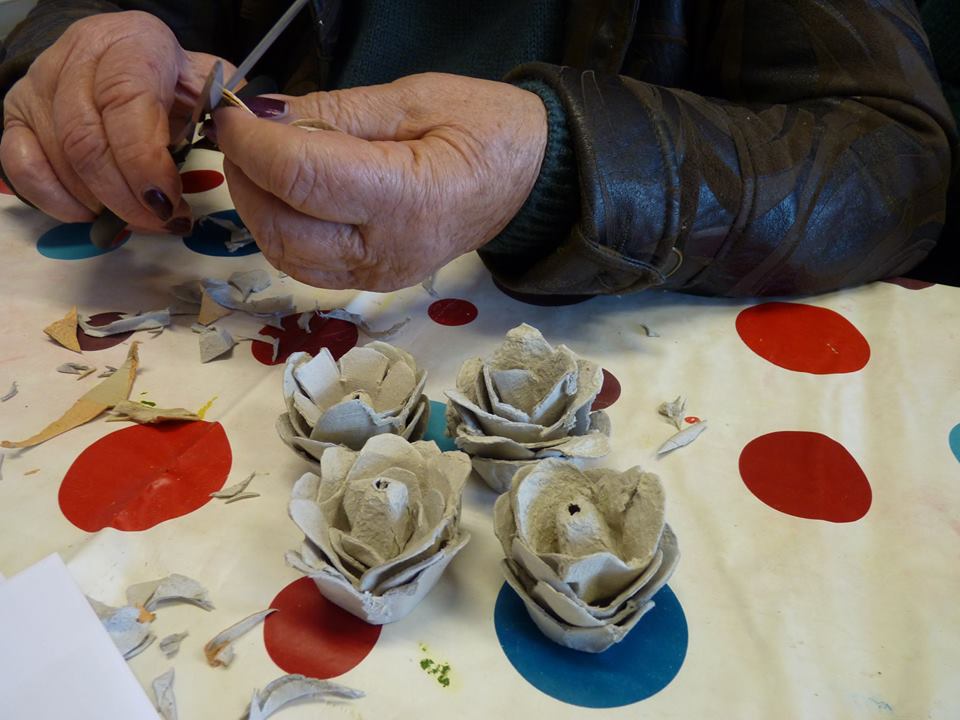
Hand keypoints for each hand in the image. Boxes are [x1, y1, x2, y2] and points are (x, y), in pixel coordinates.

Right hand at [1, 11, 230, 231]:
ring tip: (138, 219)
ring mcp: (40, 86)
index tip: (170, 202)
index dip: (145, 162)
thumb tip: (251, 136)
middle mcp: (77, 58)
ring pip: (59, 159)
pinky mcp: (16, 115)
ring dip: (101, 204)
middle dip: (127, 197)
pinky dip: (56, 201)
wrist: (123, 58)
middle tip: (161, 222)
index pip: (126, 104)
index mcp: (132, 44)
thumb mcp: (207, 84)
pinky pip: (22, 166)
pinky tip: (92, 212)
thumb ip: (229, 109)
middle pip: (88, 142)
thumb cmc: (171, 80)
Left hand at [214, 72, 547, 290]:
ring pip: (286, 256)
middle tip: (244, 134)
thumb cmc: (487, 129)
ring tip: (262, 162)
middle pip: (282, 230)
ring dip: (257, 208)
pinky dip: (280, 230)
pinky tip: (286, 195)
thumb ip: (336, 112)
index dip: (252, 143)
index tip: (234, 112)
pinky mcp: (374, 282)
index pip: (302, 178)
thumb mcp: (413, 99)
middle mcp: (390, 251)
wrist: (531, 179)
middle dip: (245, 178)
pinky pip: (306, 266)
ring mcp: (381, 276)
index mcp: (409, 198)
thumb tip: (267, 115)